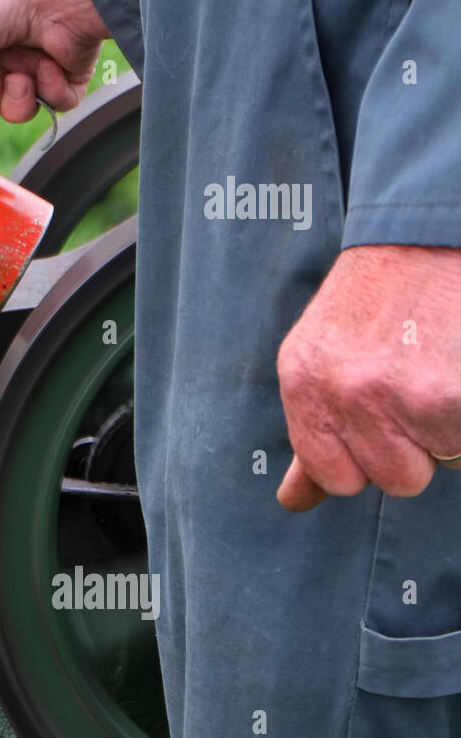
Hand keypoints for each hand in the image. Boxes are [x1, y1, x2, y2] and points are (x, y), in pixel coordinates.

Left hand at [276, 245, 460, 511]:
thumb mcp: (322, 358)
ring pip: (444, 461)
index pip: (336, 480)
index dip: (370, 458)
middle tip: (419, 383)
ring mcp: (405, 392)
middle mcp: (348, 391)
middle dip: (418, 445)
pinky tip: (459, 368)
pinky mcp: (453, 393)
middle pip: (396, 480)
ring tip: (442, 370)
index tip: (383, 418)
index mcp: (305, 383)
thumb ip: (315, 434)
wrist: (427, 236)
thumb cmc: (378, 300)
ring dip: (452, 428)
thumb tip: (294, 501)